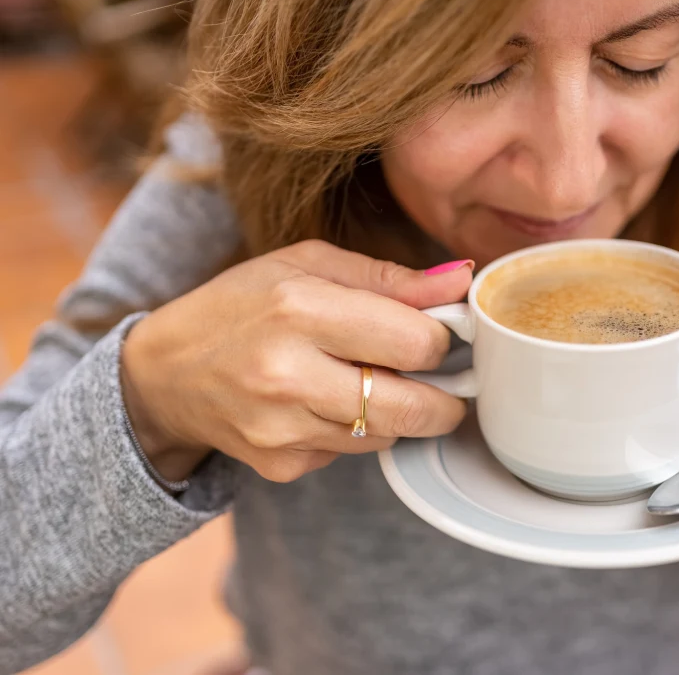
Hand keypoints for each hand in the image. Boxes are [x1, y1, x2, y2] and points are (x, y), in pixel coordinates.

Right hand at [121, 240, 473, 483]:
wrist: (165, 372)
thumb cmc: (241, 305)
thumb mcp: (306, 266)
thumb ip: (389, 277)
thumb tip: (461, 281)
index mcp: (298, 309)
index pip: (416, 343)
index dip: (441, 339)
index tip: (438, 334)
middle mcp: (287, 375)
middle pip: (412, 406)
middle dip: (443, 398)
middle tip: (442, 380)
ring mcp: (281, 428)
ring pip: (387, 434)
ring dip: (396, 411)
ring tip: (365, 379)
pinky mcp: (280, 465)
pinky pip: (351, 453)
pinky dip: (353, 431)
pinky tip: (323, 405)